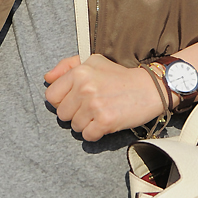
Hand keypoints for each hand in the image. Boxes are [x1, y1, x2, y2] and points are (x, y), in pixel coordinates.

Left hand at [43, 54, 165, 141]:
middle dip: (74, 113)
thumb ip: (67, 66)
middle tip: (90, 107)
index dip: (61, 101)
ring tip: (99, 113)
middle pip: (61, 114)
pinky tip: (104, 123)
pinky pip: (87, 136)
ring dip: (85, 124)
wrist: (149, 88)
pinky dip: (95, 133)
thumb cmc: (120, 76)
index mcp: (79, 72)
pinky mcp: (105, 121)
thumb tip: (47, 78)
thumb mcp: (93, 62)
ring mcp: (95, 106)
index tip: (74, 100)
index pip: (51, 95)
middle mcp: (85, 88)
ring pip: (74, 126)